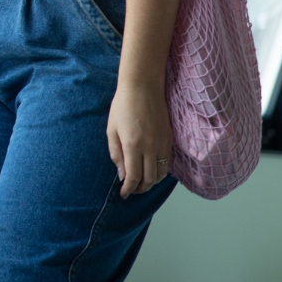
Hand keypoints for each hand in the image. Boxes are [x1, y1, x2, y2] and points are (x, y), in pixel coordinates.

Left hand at [107, 80, 173, 197]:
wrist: (143, 87)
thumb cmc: (122, 107)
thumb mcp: (111, 130)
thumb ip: (116, 154)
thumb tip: (122, 175)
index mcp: (133, 145)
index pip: (134, 177)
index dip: (129, 189)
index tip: (123, 194)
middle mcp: (151, 147)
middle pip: (150, 179)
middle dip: (140, 189)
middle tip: (132, 191)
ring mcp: (162, 143)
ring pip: (161, 174)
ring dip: (151, 182)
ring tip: (141, 182)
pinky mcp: (169, 139)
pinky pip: (167, 162)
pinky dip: (160, 171)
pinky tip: (151, 170)